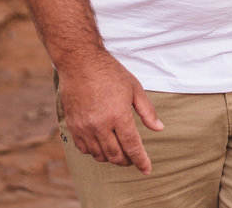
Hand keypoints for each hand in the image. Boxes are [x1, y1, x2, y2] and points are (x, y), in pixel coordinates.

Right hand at [57, 50, 164, 174]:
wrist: (80, 62)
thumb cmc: (110, 73)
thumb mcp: (134, 88)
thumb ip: (147, 111)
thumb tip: (159, 128)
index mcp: (119, 115)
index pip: (132, 147)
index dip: (141, 161)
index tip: (147, 170)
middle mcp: (100, 125)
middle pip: (115, 155)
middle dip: (127, 161)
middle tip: (133, 160)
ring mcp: (84, 127)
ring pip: (99, 155)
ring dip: (111, 158)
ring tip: (119, 152)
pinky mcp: (72, 126)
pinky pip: (84, 149)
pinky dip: (95, 152)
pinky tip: (102, 145)